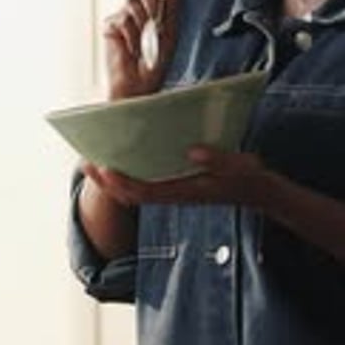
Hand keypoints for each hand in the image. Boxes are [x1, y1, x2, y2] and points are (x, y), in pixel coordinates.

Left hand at [82, 145, 269, 208]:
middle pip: (130, 194)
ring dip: (113, 177)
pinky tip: (121, 155)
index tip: (103, 168)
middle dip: (106, 182)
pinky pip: (145, 181)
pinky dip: (128, 172)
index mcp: (184, 192)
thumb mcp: (240, 167)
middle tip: (85, 162)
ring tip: (94, 157)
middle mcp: (173, 193)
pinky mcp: (177, 183)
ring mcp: (173, 190)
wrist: (259, 192)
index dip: (120, 183)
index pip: (143, 192)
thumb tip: (191, 151)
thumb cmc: (248, 178)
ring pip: (134, 189)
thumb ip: (219, 159)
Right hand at [103, 0, 178, 99]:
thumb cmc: (156, 63)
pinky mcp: (111, 26)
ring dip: (141, 21)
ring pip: (131, 1)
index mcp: (157, 10)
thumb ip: (172, 7)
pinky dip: (131, 35)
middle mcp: (140, 10)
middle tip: (155, 13)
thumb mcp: (170, 32)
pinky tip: (132, 49)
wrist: (139, 84)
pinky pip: (122, 19)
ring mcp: (124, 17)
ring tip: (144, 40)